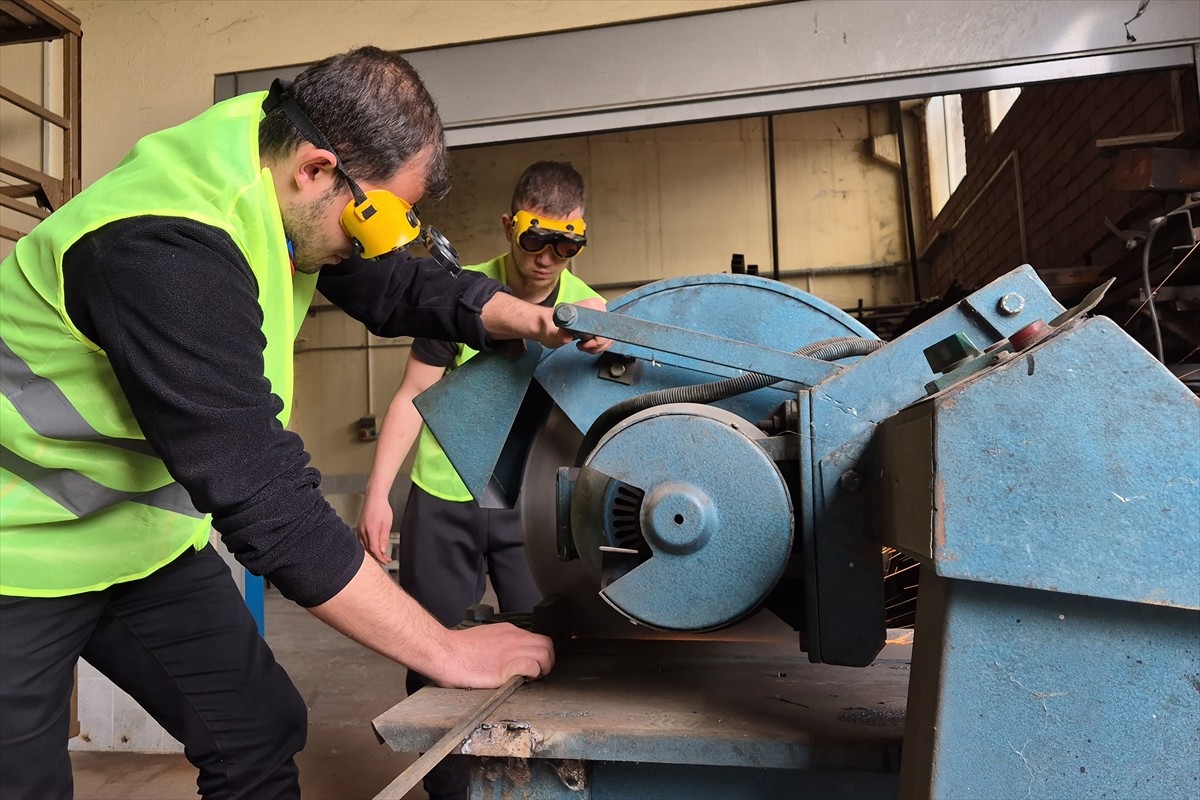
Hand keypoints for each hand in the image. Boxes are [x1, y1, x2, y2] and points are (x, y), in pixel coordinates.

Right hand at [356, 493, 393, 564]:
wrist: (374, 497)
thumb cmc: (381, 507)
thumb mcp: (387, 524)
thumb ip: (384, 538)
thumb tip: (383, 550)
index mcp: (371, 531)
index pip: (375, 550)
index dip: (381, 558)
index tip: (387, 561)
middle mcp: (363, 531)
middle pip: (369, 550)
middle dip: (377, 557)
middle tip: (385, 560)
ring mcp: (360, 529)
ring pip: (364, 547)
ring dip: (372, 553)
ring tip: (380, 556)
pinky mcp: (360, 528)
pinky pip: (361, 541)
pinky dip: (367, 547)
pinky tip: (372, 548)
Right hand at [434, 623, 554, 688]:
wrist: (445, 652)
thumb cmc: (459, 650)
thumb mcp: (485, 638)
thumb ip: (501, 645)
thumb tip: (507, 657)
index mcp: (508, 631)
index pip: (538, 638)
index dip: (541, 653)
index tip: (537, 664)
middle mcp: (513, 637)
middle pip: (547, 644)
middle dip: (548, 661)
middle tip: (538, 673)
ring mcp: (511, 650)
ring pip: (544, 655)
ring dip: (543, 669)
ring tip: (532, 678)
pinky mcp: (506, 666)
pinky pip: (532, 666)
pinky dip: (533, 674)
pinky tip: (523, 680)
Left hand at [533, 306, 612, 353]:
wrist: (546, 325)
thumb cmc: (549, 326)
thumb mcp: (552, 333)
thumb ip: (559, 335)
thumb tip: (566, 336)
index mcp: (591, 305)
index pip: (606, 327)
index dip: (598, 340)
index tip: (584, 342)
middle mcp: (597, 308)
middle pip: (610, 333)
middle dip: (597, 345)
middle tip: (582, 345)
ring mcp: (599, 315)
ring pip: (609, 337)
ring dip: (597, 347)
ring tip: (582, 345)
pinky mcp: (598, 322)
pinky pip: (606, 338)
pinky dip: (598, 346)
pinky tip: (586, 344)